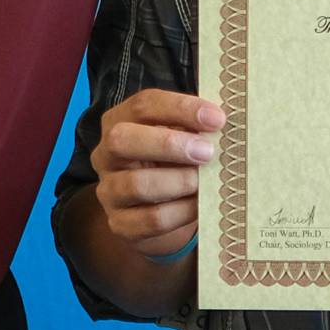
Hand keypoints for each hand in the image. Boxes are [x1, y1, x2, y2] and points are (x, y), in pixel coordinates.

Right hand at [90, 88, 225, 262]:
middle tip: (207, 151)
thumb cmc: (173, 163)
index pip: (143, 105)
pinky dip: (182, 212)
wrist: (156, 211)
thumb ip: (195, 128)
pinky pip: (152, 219)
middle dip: (168, 143)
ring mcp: (109, 191)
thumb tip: (223, 125)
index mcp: (120, 122)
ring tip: (205, 181)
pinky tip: (200, 206)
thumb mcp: (179, 138)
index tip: (217, 118)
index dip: (181, 108)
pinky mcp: (121, 224)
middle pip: (122, 140)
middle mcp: (106, 155)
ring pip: (136, 184)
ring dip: (179, 181)